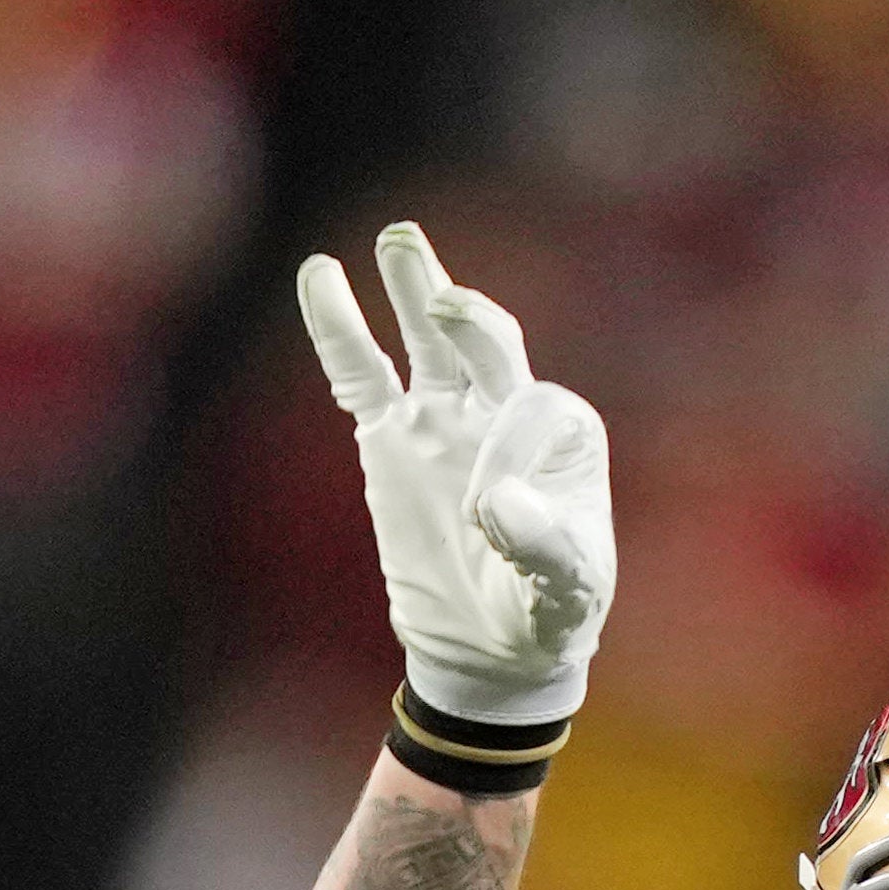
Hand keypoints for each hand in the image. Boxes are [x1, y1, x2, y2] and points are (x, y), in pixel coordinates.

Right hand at [296, 221, 614, 725]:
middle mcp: (505, 410)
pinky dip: (342, 331)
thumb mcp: (567, 595)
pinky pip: (362, 376)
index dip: (506, 455)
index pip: (528, 410)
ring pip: (428, 341)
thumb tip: (495, 503)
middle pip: (488, 341)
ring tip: (398, 237)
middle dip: (468, 318)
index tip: (489, 521)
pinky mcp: (391, 440)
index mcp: (563, 433)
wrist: (496, 652)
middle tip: (443, 304)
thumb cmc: (547, 617)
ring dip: (415, 287)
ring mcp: (444, 418)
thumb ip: (545, 548)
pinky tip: (321, 277)